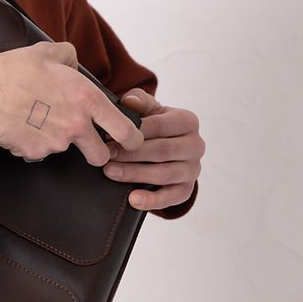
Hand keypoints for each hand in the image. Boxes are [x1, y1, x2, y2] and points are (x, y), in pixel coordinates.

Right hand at [0, 42, 144, 167]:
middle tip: (87, 145)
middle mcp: (76, 125)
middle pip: (101, 156)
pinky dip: (32, 143)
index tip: (130, 142)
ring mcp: (56, 143)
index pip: (125, 129)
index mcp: (87, 99)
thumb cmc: (13, 70)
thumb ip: (69, 57)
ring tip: (35, 119)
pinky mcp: (35, 154)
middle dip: (97, 153)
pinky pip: (39, 152)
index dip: (132, 139)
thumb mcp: (48, 52)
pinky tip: (20, 126)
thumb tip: (74, 64)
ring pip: (64, 150)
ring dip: (55, 140)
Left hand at [103, 89, 203, 210]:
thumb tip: (130, 101)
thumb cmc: (154, 126)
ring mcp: (193, 169)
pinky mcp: (187, 189)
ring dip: (135, 174)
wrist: (165, 147)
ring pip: (164, 174)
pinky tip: (133, 200)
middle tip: (106, 156)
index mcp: (188, 121)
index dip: (133, 132)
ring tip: (111, 173)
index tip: (108, 137)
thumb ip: (139, 101)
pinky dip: (152, 200)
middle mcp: (196, 145)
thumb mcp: (148, 110)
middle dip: (131, 154)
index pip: (160, 126)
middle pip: (162, 151)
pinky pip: (171, 197)